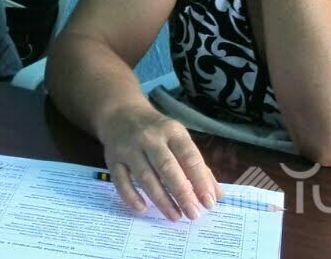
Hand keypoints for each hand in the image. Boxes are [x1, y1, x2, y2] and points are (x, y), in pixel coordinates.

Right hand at [98, 104, 222, 220]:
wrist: (121, 113)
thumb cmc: (157, 131)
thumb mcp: (179, 139)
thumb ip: (198, 166)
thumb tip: (217, 195)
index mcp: (172, 131)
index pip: (189, 157)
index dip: (200, 181)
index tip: (209, 203)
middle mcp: (150, 138)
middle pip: (167, 167)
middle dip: (182, 193)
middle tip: (193, 214)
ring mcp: (129, 148)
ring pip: (145, 176)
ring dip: (161, 199)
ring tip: (175, 216)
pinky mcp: (112, 158)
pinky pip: (121, 180)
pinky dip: (131, 196)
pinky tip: (143, 208)